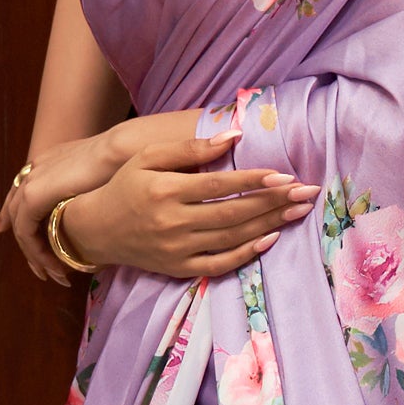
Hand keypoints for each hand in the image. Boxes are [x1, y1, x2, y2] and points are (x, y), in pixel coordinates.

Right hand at [0, 113, 315, 289]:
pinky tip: (270, 238)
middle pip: (234, 213)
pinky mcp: (178, 269)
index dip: (255, 180)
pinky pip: (219, 264)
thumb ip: (190, 148)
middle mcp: (172, 222)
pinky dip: (246, 253)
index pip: (219, 185)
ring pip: (232, 237)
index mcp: (164, 190)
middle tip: (307, 193)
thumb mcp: (148, 157)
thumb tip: (233, 136)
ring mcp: (176, 249)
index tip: (285, 174)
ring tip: (298, 211)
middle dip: (275, 202)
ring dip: (270, 224)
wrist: (96, 230)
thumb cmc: (126, 187)